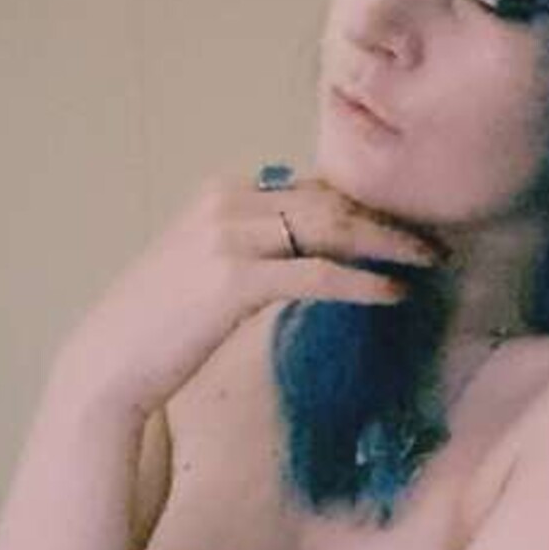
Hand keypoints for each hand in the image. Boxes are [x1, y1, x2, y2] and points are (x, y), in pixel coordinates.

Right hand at [50, 172, 449, 418]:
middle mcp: (226, 201)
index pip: (314, 187)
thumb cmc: (165, 325)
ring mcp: (228, 236)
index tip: (408, 222)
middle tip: (437, 240)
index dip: (367, 203)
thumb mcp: (213, 266)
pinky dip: (363, 281)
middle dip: (389, 217)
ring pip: (331, 227)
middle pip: (330, 199)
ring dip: (389, 243)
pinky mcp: (233, 279)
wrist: (112, 362)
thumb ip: (260, 245)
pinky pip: (317, 273)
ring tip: (429, 260)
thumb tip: (322, 248)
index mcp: (224, 192)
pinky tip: (395, 293)